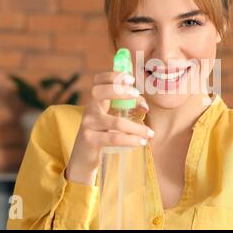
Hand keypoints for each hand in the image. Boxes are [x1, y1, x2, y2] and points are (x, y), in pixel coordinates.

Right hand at [65, 71, 152, 185]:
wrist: (83, 156)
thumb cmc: (103, 133)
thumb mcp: (113, 117)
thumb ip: (127, 108)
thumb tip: (144, 105)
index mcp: (96, 101)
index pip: (98, 80)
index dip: (113, 75)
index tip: (130, 78)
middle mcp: (89, 109)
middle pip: (98, 92)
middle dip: (119, 91)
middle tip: (137, 94)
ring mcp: (88, 125)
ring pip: (115, 122)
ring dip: (136, 127)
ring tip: (149, 133)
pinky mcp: (90, 140)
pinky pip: (113, 139)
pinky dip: (131, 140)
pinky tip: (141, 142)